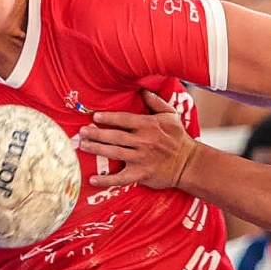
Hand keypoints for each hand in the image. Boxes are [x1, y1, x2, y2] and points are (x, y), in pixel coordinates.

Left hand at [76, 90, 197, 189]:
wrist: (189, 163)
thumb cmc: (178, 137)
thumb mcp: (170, 115)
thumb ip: (155, 101)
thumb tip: (142, 89)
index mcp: (149, 125)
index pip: (124, 120)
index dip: (108, 118)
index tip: (94, 117)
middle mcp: (143, 141)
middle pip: (114, 136)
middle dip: (96, 134)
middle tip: (81, 132)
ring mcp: (141, 159)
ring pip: (114, 153)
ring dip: (96, 150)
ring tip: (83, 146)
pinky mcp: (141, 174)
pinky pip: (120, 178)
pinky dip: (106, 180)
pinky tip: (92, 179)